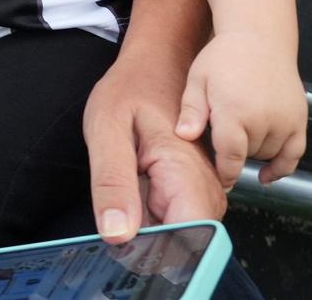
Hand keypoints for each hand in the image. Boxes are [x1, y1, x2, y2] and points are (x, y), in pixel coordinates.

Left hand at [86, 57, 229, 244]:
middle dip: (148, 238)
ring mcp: (203, 190)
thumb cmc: (132, 87)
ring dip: (148, 225)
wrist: (157, 61)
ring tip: (132, 181)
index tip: (124, 237)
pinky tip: (137, 187)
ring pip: (178, 234)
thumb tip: (117, 235)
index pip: (188, 239)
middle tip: (122, 196)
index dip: (154, 250)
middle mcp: (205, 186)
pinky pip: (175, 220)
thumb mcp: (106, 129)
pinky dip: (150, 214)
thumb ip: (111, 183)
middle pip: (182, 243)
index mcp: (185, 173)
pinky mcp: (194, 191)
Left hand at [177, 32, 307, 188]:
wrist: (259, 36)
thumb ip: (191, 111)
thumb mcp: (197, 79)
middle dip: (232, 151)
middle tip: (222, 132)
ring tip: (240, 128)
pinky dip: (282, 167)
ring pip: (266, 154)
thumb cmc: (224, 57)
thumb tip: (184, 136)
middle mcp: (262, 119)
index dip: (223, 174)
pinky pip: (294, 154)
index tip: (217, 182)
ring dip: (253, 151)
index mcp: (234, 111)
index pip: (229, 158)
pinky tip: (266, 174)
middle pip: (245, 156)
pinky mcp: (299, 118)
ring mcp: (284, 119)